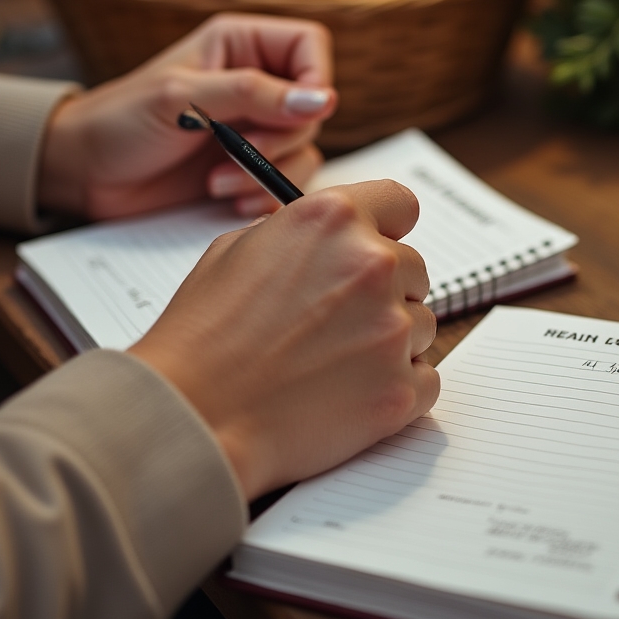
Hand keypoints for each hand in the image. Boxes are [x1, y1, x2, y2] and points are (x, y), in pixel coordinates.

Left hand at [38, 13, 336, 218]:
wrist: (83, 173)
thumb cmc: (119, 122)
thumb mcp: (183, 100)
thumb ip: (254, 96)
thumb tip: (323, 100)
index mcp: (240, 43)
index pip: (310, 46)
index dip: (315, 79)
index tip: (296, 114)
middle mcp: (254, 81)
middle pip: (313, 106)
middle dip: (280, 139)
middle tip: (237, 152)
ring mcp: (252, 126)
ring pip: (304, 148)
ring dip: (268, 172)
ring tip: (218, 183)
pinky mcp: (246, 166)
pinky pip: (284, 179)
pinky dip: (262, 194)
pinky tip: (226, 199)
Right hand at [128, 180, 439, 498]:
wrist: (192, 415)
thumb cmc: (202, 337)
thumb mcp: (235, 250)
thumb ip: (298, 235)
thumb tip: (331, 242)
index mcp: (331, 219)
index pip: (400, 203)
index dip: (388, 228)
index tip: (380, 245)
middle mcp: (371, 264)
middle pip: (414, 270)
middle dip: (384, 292)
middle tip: (337, 323)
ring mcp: (391, 329)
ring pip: (422, 326)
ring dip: (389, 341)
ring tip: (330, 364)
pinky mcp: (400, 389)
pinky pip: (426, 380)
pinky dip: (396, 388)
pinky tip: (348, 394)